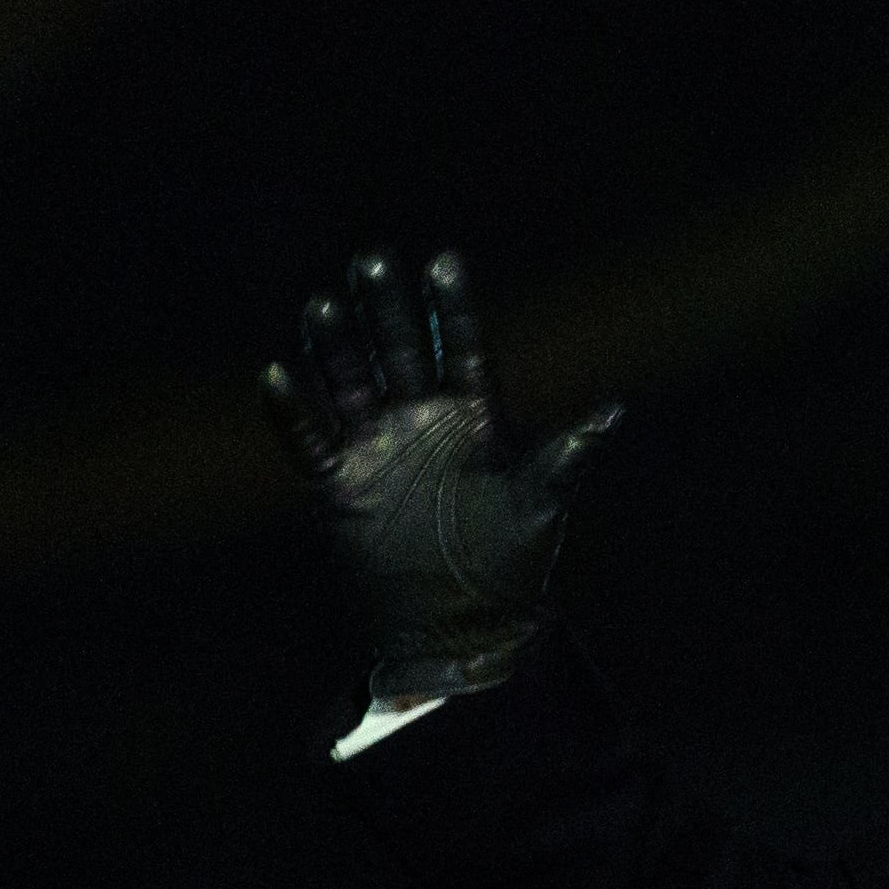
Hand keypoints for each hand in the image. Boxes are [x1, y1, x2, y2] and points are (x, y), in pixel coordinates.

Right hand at [260, 247, 623, 699]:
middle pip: (397, 351)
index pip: (458, 347)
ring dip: (335, 347)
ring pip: (348, 382)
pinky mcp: (340, 485)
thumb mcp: (540, 508)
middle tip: (373, 261)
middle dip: (385, 308)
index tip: (444, 260)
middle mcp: (419, 423)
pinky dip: (292, 410)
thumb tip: (612, 413)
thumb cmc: (511, 567)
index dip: (451, 308)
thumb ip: (565, 458)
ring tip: (323, 305)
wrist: (462, 628)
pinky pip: (309, 439)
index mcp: (471, 418)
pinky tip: (276, 373)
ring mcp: (376, 450)